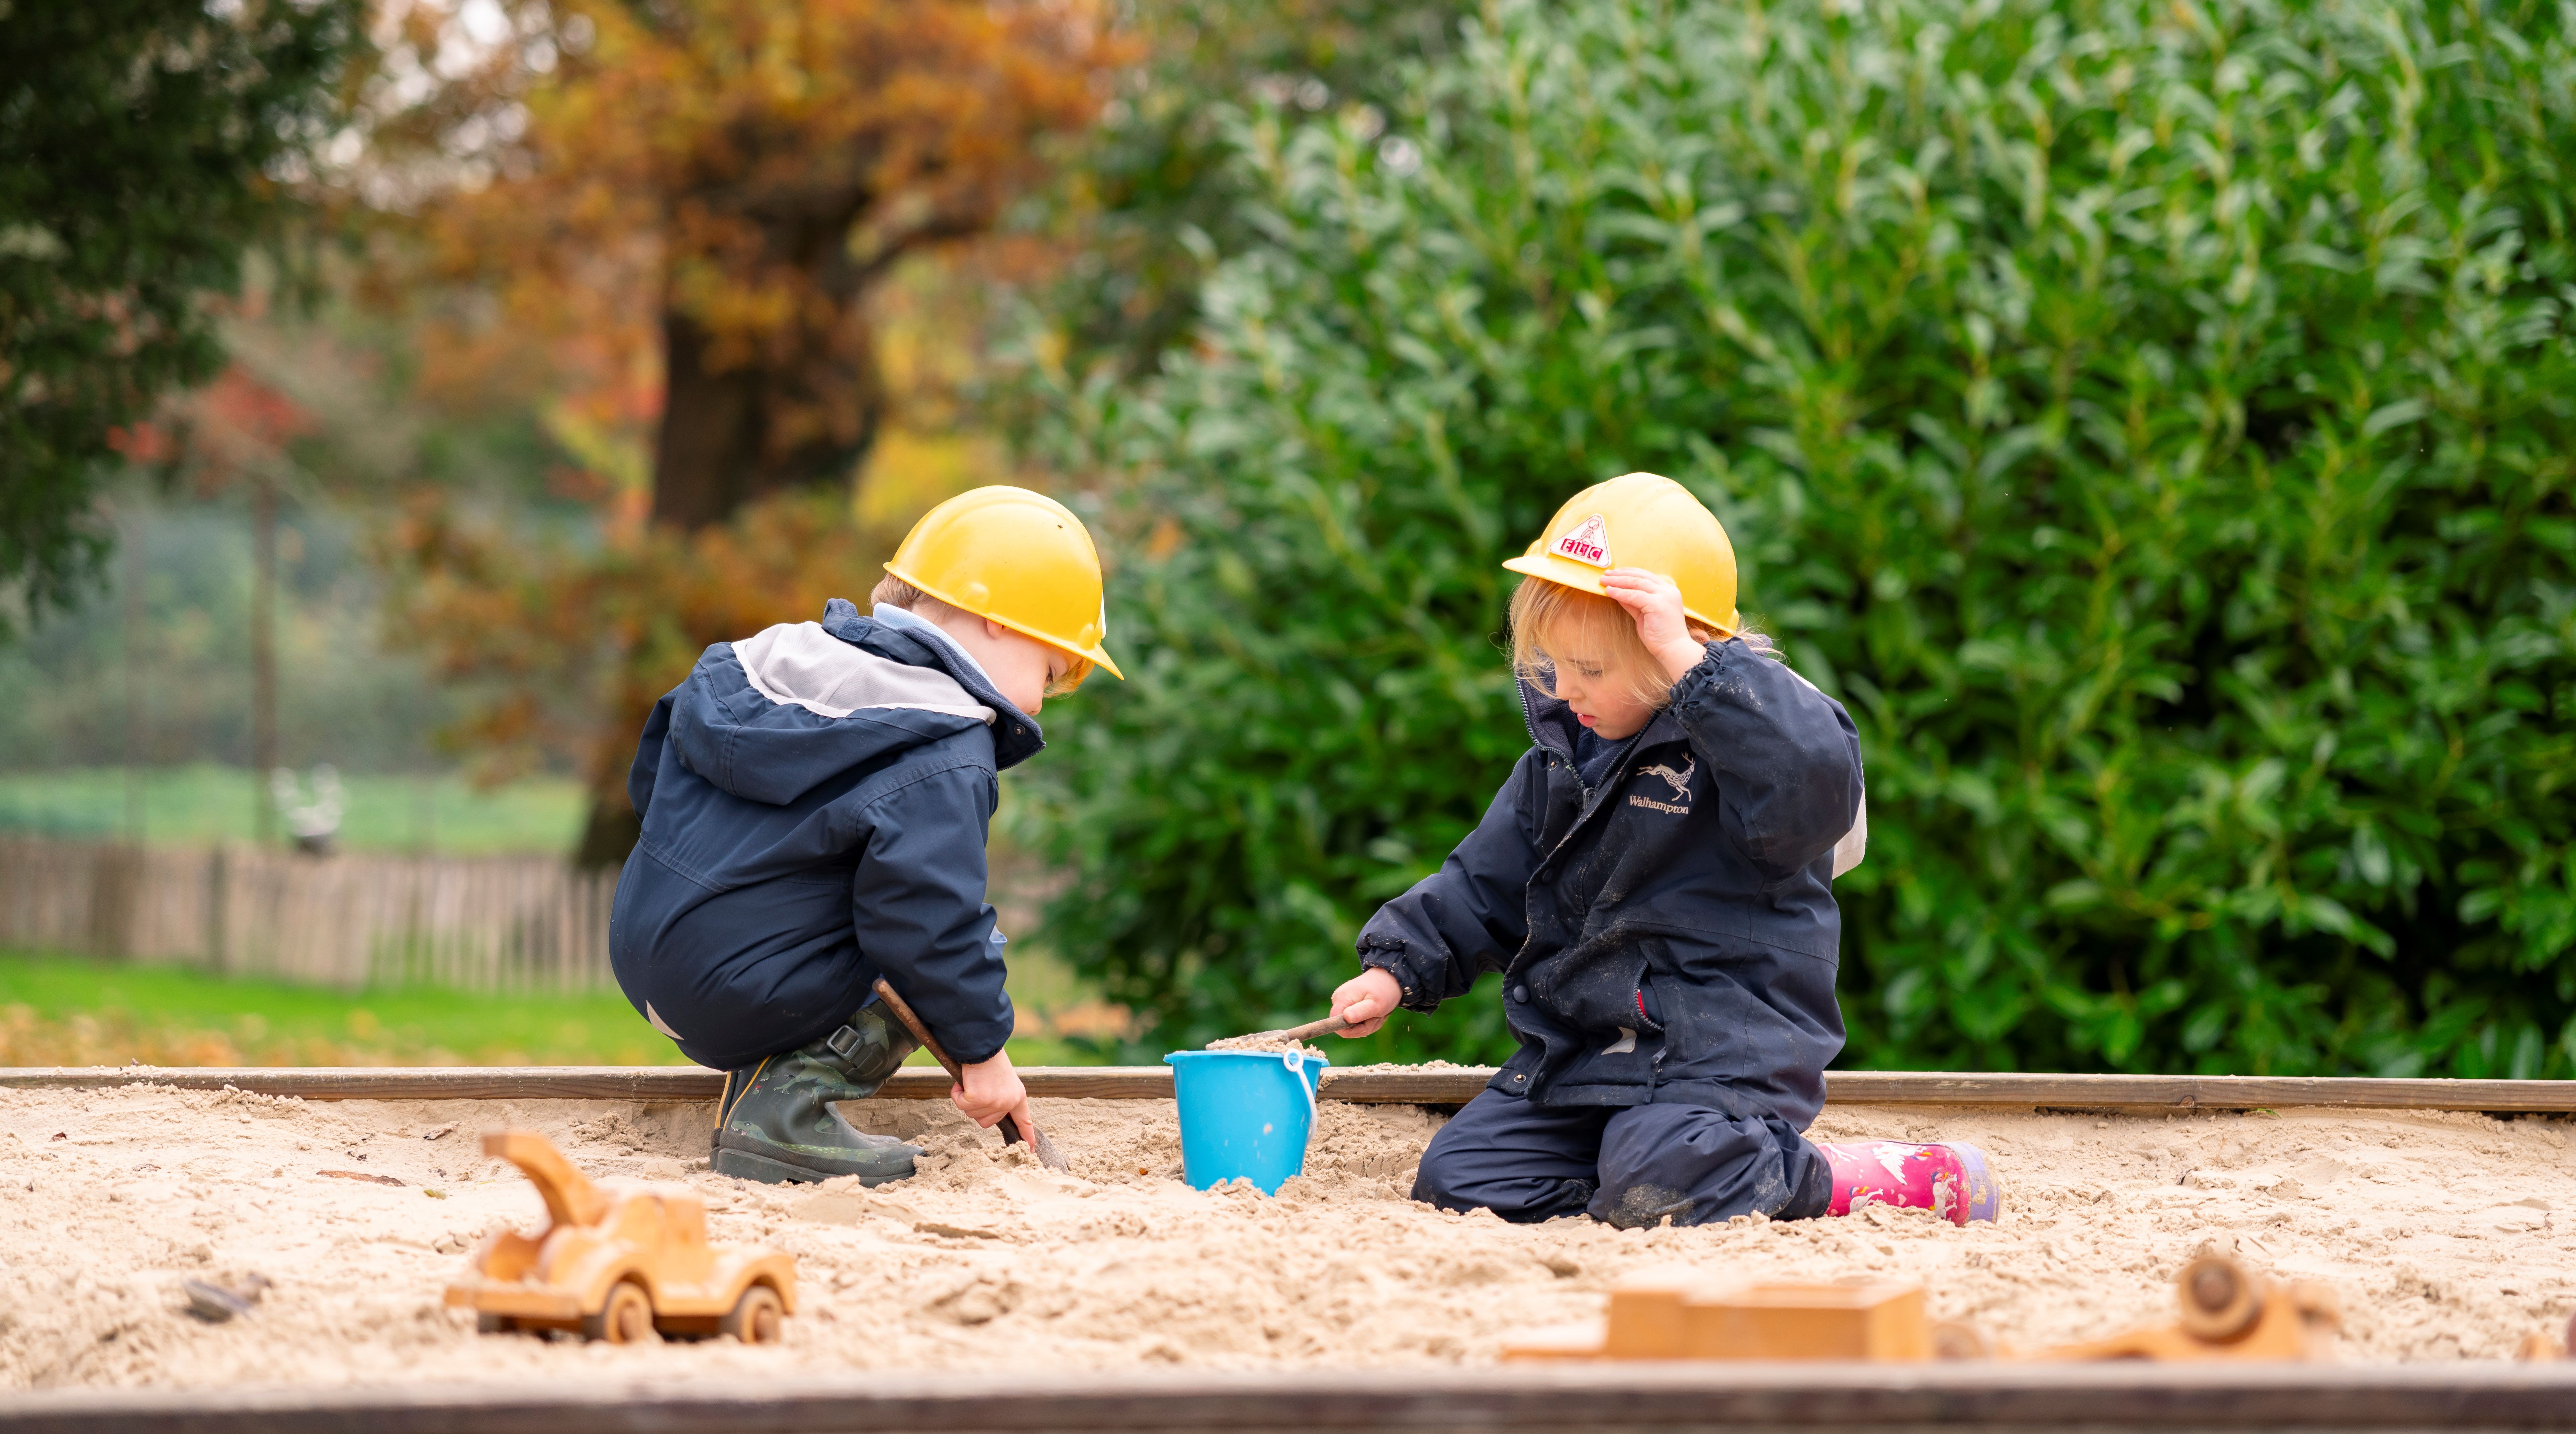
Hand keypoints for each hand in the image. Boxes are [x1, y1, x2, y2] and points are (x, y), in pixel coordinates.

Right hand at [953, 1050, 1036, 1139]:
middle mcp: (1008, 1102)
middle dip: (977, 1107)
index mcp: (1018, 1096)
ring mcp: (993, 1102)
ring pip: (971, 1114)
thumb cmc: (990, 1061)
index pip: (1024, 1121)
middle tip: (979, 1087)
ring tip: (974, 1081)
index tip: (1030, 1148)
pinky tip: (965, 1081)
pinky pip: (961, 1104)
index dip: (1026, 1135)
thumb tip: (990, 1110)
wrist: (982, 1047)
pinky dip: (957, 1093)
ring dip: (967, 1099)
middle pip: (985, 1121)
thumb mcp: (1005, 1081)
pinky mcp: (977, 1099)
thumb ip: (1002, 1097)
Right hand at [1330, 967, 1402, 1037]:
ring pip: (1352, 1028)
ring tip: (1379, 1014)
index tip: (1366, 1023)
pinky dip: (1368, 1022)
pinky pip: (1356, 1024)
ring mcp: (1344, 1005)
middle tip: (1378, 1017)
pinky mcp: (1349, 1008)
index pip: (1335, 1023)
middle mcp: (1339, 1001)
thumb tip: (1346, 1018)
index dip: (1350, 1029)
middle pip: (1345, 1028)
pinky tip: (1376, 1014)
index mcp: (1342, 998)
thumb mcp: (1376, 1004)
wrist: (1389, 979)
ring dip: (1369, 1025)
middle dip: (1364, 1027)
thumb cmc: (1384, 990)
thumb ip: (1360, 1012)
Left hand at [1600, 567, 1705, 682]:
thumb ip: (1633, 602)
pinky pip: (1633, 595)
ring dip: (1617, 581)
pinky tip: (1609, 591)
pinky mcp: (1657, 604)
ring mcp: (1664, 596)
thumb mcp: (1644, 614)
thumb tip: (1617, 592)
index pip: (1646, 576)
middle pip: (1640, 576)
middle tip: (1606, 575)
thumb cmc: (1660, 635)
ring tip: (1604, 581)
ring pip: (1636, 583)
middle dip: (1621, 574)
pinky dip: (1619, 593)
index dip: (1629, 572)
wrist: (1673, 649)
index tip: (1615, 573)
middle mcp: (1668, 590)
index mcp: (1668, 591)